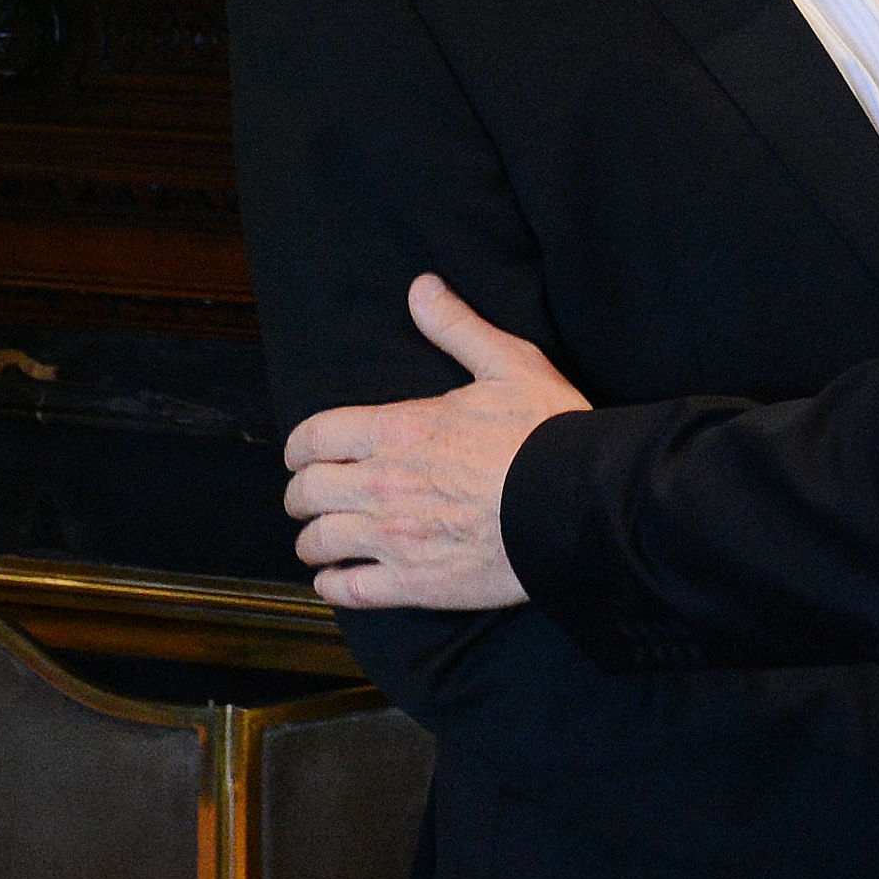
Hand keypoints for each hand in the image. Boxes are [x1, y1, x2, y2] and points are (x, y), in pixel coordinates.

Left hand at [281, 274, 590, 610]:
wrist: (580, 505)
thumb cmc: (547, 434)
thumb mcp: (507, 363)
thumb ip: (456, 327)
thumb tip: (422, 287)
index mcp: (398, 428)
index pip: (315, 436)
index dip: (298, 448)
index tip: (298, 456)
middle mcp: (383, 483)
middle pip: (308, 491)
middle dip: (300, 494)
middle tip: (304, 499)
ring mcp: (395, 537)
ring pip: (321, 541)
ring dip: (311, 541)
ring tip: (317, 542)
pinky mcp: (416, 583)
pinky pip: (351, 591)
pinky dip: (333, 586)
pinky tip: (333, 581)